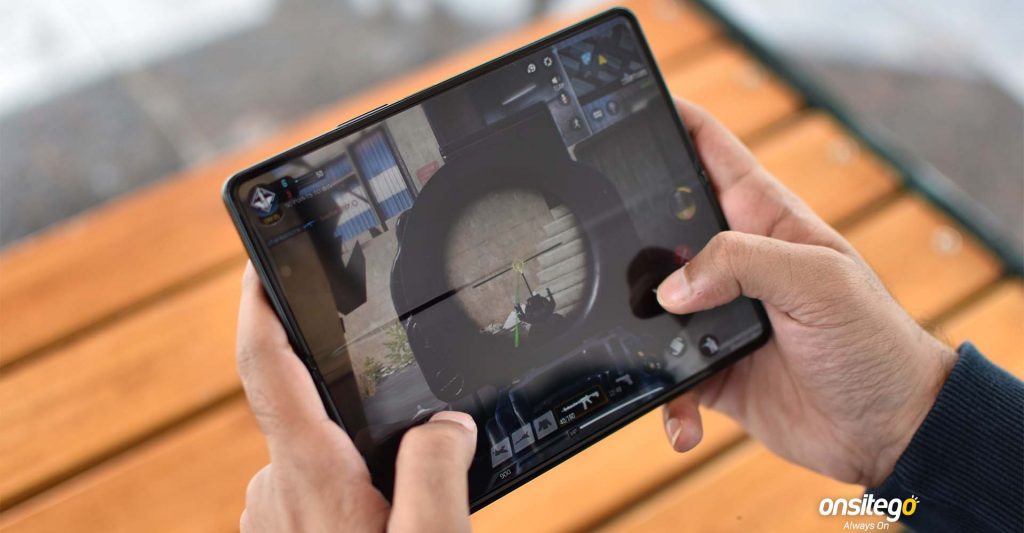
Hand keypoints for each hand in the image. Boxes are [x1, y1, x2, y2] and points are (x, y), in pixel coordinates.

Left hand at [236, 264, 475, 531]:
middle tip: (406, 435)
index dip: (259, 304)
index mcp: (312, 474)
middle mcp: (277, 488)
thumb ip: (437, 471)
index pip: (267, 363)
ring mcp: (271, 514)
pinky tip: (382, 523)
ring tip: (403, 504)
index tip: (261, 265)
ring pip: (318, 455)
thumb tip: (445, 424)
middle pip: (309, 409)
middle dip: (353, 400)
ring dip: (357, 460)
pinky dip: (347, 492)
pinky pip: (312, 491)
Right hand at [657, 98, 957, 486]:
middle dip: (630, 237)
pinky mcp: (712, 369)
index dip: (672, 124)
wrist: (889, 429)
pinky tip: (684, 423)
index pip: (709, 151)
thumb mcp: (820, 283)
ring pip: (653, 306)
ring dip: (641, 331)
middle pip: (663, 229)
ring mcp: (719, 316)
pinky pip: (669, 379)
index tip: (628, 116)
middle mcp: (735, 264)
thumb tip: (673, 284)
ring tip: (651, 352)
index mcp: (764, 220)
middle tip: (606, 252)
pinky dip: (670, 403)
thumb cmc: (875, 343)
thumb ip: (744, 263)